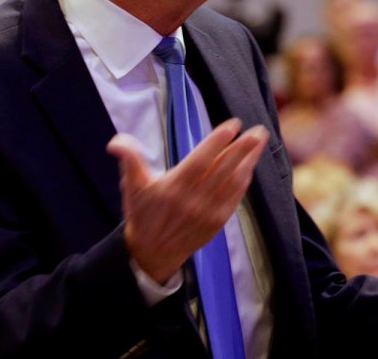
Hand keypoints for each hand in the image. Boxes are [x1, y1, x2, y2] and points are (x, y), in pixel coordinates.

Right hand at [107, 118, 268, 283]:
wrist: (152, 253)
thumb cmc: (144, 213)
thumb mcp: (133, 186)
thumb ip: (129, 160)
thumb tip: (117, 142)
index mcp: (174, 187)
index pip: (200, 160)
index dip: (217, 142)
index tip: (233, 125)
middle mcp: (194, 199)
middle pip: (223, 169)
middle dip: (242, 148)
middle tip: (258, 130)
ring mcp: (209, 211)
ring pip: (233, 182)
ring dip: (249, 161)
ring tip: (260, 142)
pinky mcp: (218, 221)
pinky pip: (235, 198)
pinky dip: (245, 181)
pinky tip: (251, 166)